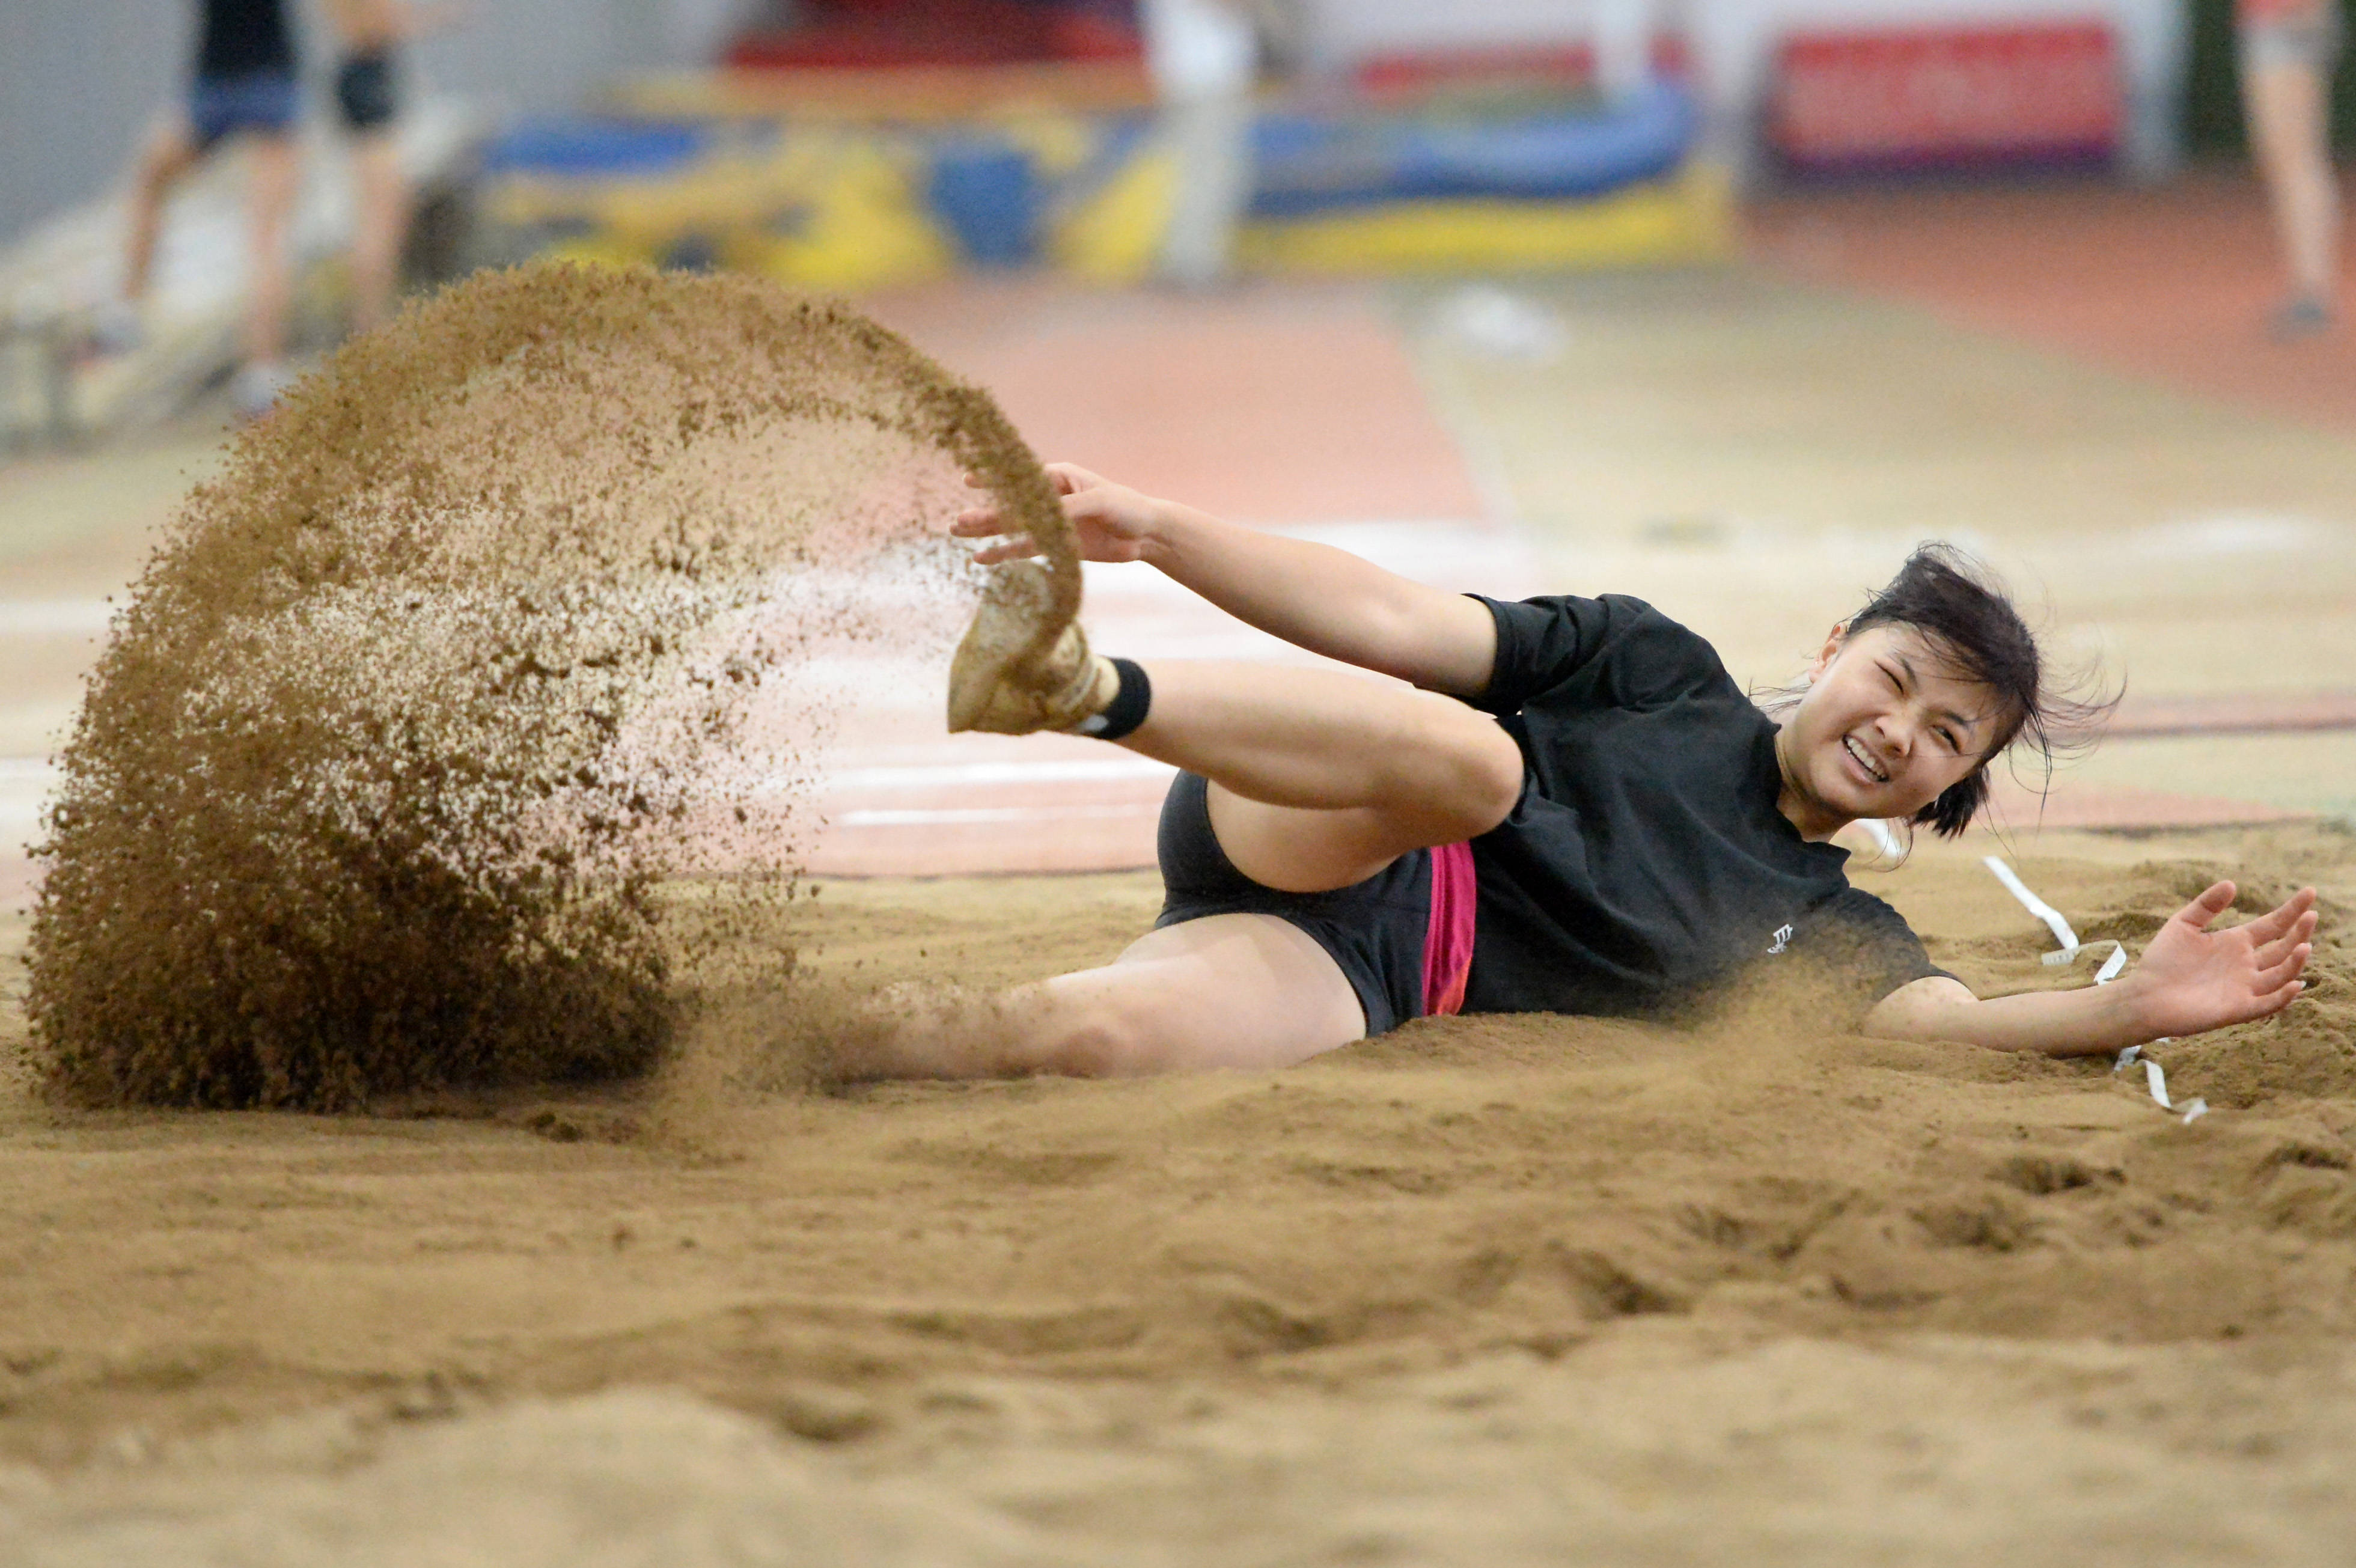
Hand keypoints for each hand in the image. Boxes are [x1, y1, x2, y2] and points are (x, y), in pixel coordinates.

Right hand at [952, 462, 1161, 565]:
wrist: (1147, 535)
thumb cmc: (1127, 507)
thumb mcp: (1098, 501)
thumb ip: (1068, 508)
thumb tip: (1037, 519)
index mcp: (1059, 477)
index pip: (1020, 478)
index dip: (993, 479)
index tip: (967, 478)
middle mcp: (1050, 499)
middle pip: (1011, 506)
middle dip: (984, 513)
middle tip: (957, 521)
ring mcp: (1051, 523)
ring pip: (1012, 528)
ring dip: (987, 532)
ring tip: (958, 533)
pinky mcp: (1056, 546)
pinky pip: (1025, 550)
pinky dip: (1004, 554)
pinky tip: (982, 559)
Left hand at [2120, 881, 2317, 1040]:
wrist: (2144, 995)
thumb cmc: (2162, 960)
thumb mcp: (2182, 924)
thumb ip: (2206, 905)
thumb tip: (2231, 883)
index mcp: (2236, 942)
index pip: (2273, 924)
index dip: (2292, 909)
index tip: (2310, 891)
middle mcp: (2246, 964)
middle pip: (2283, 948)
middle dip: (2299, 932)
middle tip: (2311, 915)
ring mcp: (2245, 987)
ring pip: (2281, 974)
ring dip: (2295, 962)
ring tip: (2304, 945)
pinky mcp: (2239, 1009)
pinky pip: (2269, 1004)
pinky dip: (2283, 996)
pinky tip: (2294, 983)